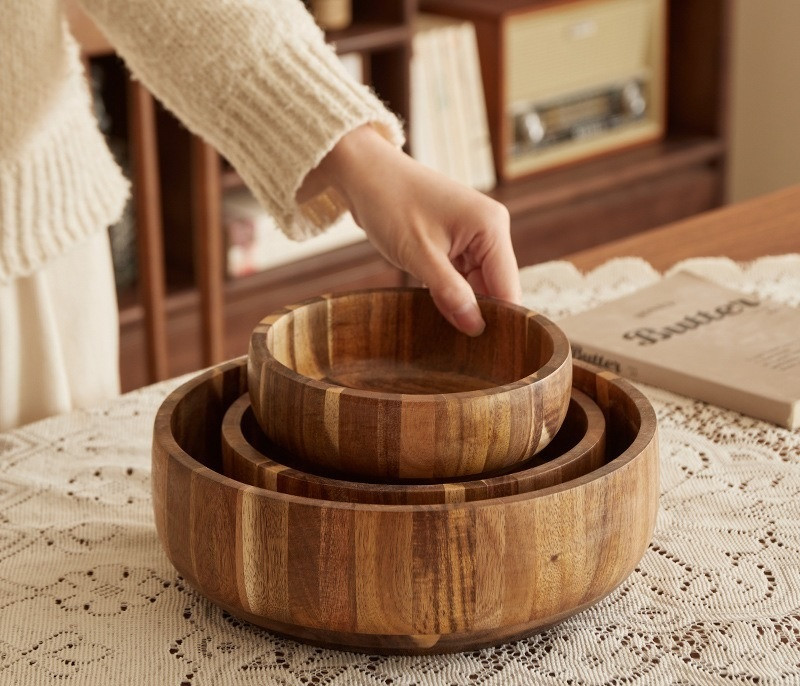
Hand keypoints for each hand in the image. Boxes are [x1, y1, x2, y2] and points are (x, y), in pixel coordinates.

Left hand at [297, 125, 521, 335]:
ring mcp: (474, 234)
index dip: (499, 321)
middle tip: (462, 353)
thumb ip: (450, 293)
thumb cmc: (390, 203)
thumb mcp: (419, 255)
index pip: (508, 287)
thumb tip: (477, 327)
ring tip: (448, 334)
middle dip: (479, 315)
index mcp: (492, 227)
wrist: (362, 172)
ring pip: (478, 284)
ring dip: (462, 304)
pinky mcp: (457, 239)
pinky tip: (438, 310)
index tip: (487, 356)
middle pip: (496, 288)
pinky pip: (463, 275)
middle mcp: (491, 228)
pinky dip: (451, 292)